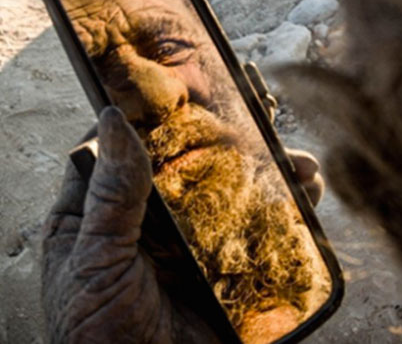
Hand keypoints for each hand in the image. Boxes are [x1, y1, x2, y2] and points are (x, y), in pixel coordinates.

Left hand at [41, 107, 325, 342]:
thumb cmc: (96, 337)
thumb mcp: (95, 261)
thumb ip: (110, 195)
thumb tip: (111, 120)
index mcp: (99, 213)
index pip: (121, 148)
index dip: (148, 115)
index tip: (181, 83)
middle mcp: (146, 221)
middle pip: (186, 163)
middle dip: (225, 136)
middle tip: (256, 107)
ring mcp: (188, 243)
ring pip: (228, 191)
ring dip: (264, 169)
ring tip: (295, 159)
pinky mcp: (222, 267)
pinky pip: (254, 229)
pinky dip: (283, 210)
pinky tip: (305, 193)